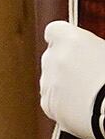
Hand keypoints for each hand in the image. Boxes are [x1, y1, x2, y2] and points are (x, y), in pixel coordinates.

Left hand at [40, 21, 104, 138]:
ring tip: (90, 94)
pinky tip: (84, 107)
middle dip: (64, 64)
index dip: (62, 38)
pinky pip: (52, 100)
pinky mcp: (47, 104)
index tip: (70, 45)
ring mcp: (47, 82)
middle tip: (88, 74)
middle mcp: (53, 58)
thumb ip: (92, 49)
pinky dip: (63, 103)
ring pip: (51, 80)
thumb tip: (91, 54)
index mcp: (71, 40)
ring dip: (63, 84)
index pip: (54, 30)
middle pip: (52, 56)